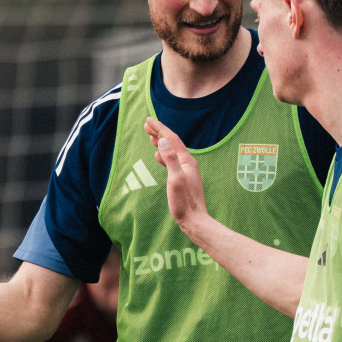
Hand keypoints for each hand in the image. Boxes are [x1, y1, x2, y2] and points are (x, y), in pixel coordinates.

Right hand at [142, 117, 209, 233]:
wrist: (195, 221)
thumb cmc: (184, 203)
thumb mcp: (175, 179)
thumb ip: (170, 160)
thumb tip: (163, 141)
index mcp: (187, 161)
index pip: (172, 139)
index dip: (160, 128)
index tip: (148, 120)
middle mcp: (188, 163)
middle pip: (172, 143)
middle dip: (159, 132)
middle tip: (146, 124)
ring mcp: (186, 171)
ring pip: (171, 151)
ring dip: (161, 142)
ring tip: (151, 136)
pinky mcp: (183, 179)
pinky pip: (171, 161)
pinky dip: (163, 155)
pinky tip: (157, 156)